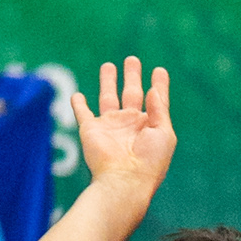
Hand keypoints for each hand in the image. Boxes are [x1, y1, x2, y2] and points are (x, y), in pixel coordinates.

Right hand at [72, 56, 173, 198]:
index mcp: (150, 126)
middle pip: (131, 94)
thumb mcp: (164, 133)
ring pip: (107, 98)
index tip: (159, 70)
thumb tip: (152, 89)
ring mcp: (110, 126)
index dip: (159, 85)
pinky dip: (78, 104)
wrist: (124, 180)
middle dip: (132, 76)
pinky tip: (77, 95)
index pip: (156, 100)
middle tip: (132, 59)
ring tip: (108, 65)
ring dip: (108, 82)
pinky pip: (83, 113)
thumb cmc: (149, 161)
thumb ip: (160, 110)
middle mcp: (130, 124)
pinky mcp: (90, 130)